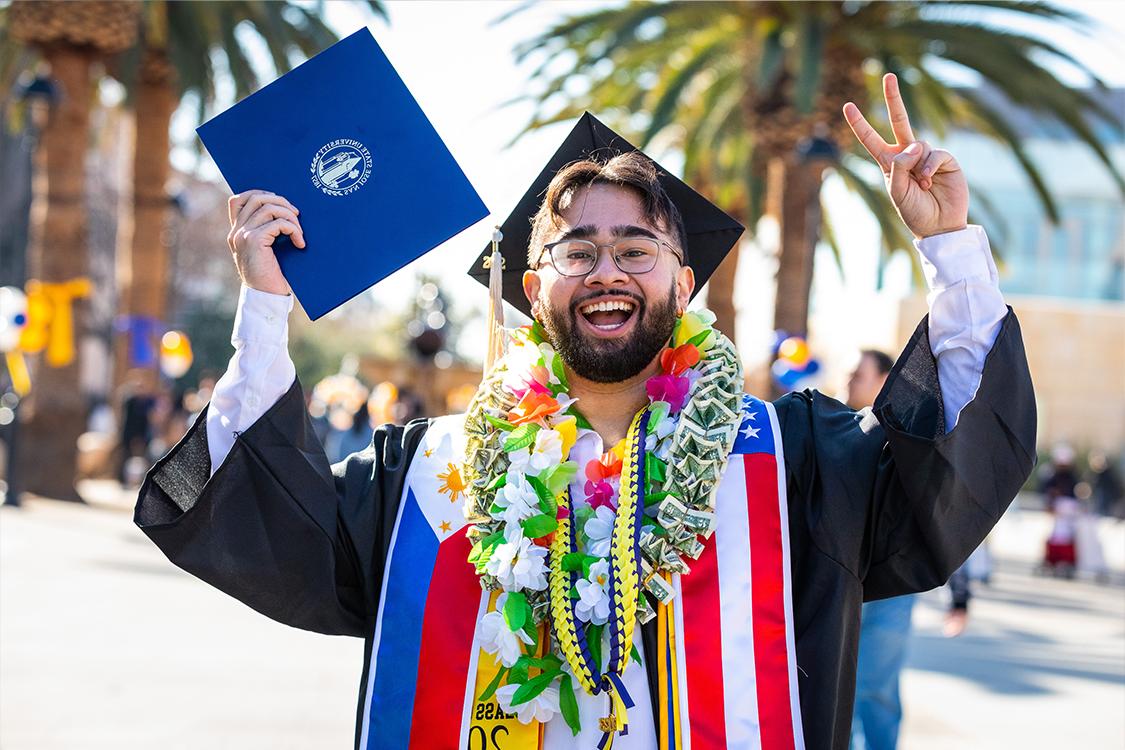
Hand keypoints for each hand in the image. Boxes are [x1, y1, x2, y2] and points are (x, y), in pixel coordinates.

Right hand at [226, 190, 305, 295]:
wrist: (265, 298)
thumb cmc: (270, 276)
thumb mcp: (265, 252)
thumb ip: (266, 233)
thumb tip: (285, 212)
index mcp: (236, 232)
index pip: (238, 200)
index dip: (259, 194)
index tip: (280, 203)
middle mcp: (236, 231)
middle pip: (257, 198)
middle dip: (281, 202)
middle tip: (296, 215)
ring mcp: (243, 235)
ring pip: (269, 208)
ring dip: (290, 217)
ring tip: (299, 233)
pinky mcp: (254, 241)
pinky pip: (278, 223)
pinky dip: (293, 230)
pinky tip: (299, 243)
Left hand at [843, 74, 968, 239]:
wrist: (939, 225)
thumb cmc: (914, 211)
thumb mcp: (897, 191)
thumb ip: (899, 166)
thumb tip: (913, 144)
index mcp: (889, 163)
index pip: (871, 140)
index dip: (860, 124)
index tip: (847, 106)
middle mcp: (907, 155)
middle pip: (899, 121)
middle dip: (893, 98)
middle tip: (889, 76)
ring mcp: (926, 156)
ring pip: (918, 144)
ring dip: (917, 167)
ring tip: (920, 187)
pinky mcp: (945, 159)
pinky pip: (934, 153)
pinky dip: (929, 168)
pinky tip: (928, 183)